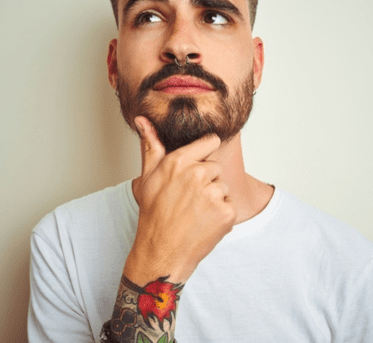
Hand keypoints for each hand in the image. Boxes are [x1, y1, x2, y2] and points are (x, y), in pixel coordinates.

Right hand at [124, 116, 235, 284]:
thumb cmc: (153, 215)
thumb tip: (142, 119)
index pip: (210, 141)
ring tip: (195, 213)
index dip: (205, 154)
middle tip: (188, 199)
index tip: (198, 168)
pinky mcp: (227, 212)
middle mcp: (198, 174)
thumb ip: (150, 145)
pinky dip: (221, 216)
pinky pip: (230, 206)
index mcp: (179, 161)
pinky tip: (204, 223)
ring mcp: (214, 193)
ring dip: (214, 199)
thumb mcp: (148, 177)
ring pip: (224, 187)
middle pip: (216, 168)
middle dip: (207, 181)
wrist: (162, 252)